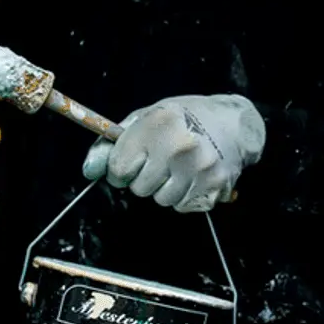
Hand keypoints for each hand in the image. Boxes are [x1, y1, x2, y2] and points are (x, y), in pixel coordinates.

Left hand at [82, 94, 264, 212]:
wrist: (234, 123)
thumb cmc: (185, 118)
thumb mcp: (147, 117)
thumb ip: (115, 143)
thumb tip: (89, 170)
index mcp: (157, 124)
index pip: (119, 168)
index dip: (120, 170)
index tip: (129, 164)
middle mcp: (178, 146)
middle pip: (139, 189)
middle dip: (144, 179)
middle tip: (160, 162)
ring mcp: (200, 168)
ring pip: (161, 200)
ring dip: (165, 189)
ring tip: (178, 168)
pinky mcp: (215, 186)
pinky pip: (183, 206)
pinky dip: (184, 196)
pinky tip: (193, 176)